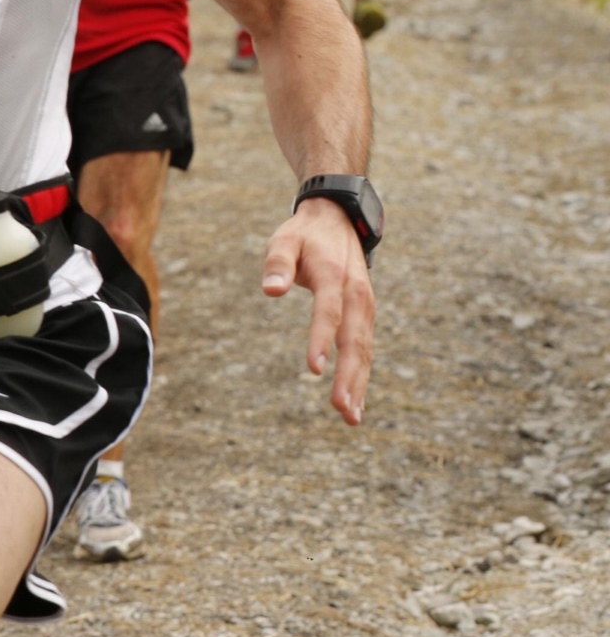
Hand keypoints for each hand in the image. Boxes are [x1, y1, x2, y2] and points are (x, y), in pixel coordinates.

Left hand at [261, 199, 374, 426]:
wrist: (338, 219)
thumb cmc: (304, 234)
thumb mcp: (285, 239)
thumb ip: (277, 263)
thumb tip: (270, 289)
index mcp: (334, 275)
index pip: (329, 310)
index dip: (321, 338)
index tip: (314, 368)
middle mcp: (356, 294)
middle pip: (354, 338)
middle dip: (349, 375)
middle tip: (342, 408)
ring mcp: (365, 306)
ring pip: (364, 349)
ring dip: (359, 383)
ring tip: (351, 417)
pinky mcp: (364, 315)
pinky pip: (365, 349)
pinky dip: (362, 376)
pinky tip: (355, 403)